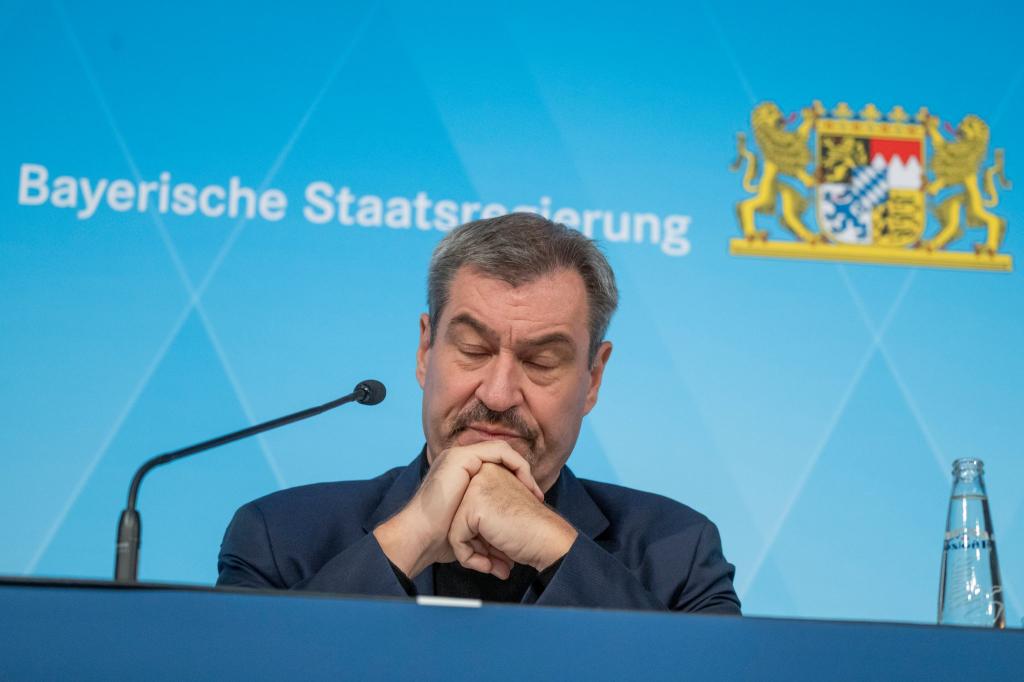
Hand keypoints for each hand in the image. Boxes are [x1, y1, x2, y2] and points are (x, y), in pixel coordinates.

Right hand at [373, 442, 542, 578]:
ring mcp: (459, 456)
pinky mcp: (462, 457)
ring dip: (522, 469)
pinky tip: (525, 483)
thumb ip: (486, 526)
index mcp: (459, 474)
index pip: (495, 468)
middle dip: (523, 476)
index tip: (533, 501)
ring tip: (534, 491)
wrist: (421, 538)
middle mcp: (458, 461)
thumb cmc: (440, 539)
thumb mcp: (470, 529)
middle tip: (538, 496)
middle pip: (500, 459)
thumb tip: (505, 556)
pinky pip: (499, 451)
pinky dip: (516, 464)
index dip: (517, 481)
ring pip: (502, 451)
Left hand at [448, 462, 577, 578]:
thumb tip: (457, 535)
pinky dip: (469, 558)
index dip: (480, 536)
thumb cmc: (531, 531)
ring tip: (496, 564)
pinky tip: (491, 564)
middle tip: (498, 560)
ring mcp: (475, 487)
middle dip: (475, 545)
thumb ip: (480, 514)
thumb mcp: (501, 514)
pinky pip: (456, 539)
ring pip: (454, 528)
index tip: (501, 548)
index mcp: (491, 471)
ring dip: (472, 554)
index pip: (466, 507)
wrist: (549, 540)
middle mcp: (482, 473)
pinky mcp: (473, 505)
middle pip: (459, 516)